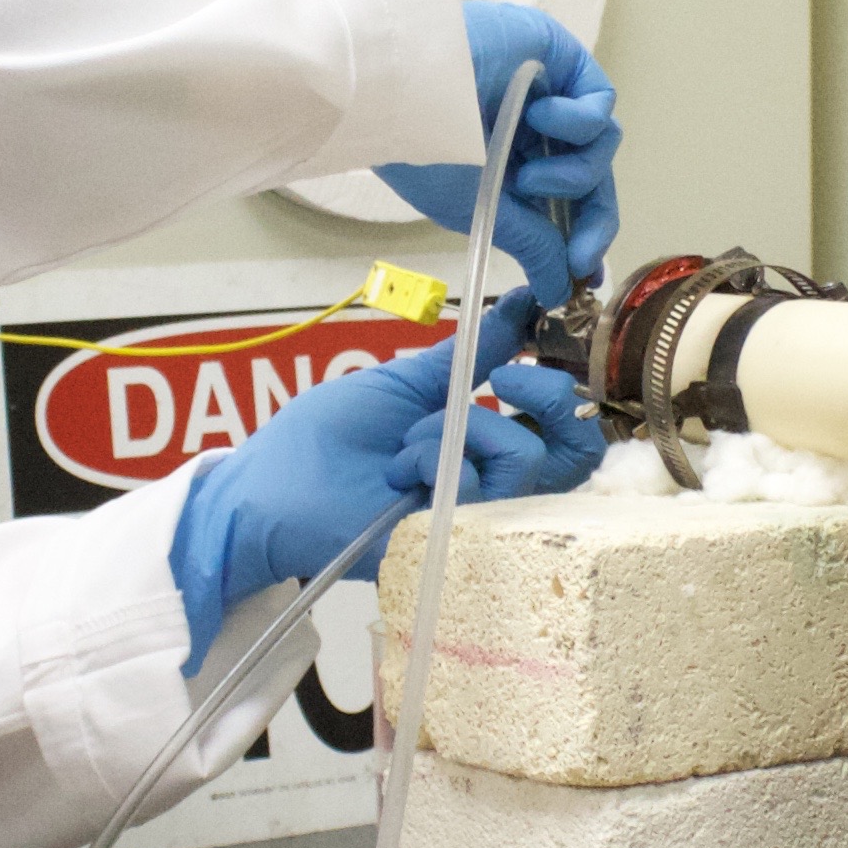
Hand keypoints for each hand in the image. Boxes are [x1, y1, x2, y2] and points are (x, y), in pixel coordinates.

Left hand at [168, 313, 605, 662]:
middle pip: (577, 451)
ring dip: (468, 433)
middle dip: (549, 397)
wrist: (270, 489)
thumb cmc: (324, 439)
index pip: (561, 421)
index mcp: (483, 441)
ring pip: (529, 462)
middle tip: (503, 380)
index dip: (562, 377)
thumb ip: (469, 355)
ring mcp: (477, 514)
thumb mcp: (404, 383)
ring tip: (411, 443)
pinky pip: (484, 491)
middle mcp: (491, 480)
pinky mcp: (457, 540)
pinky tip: (399, 473)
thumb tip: (520, 306)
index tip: (534, 334)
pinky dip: (438, 463)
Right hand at [377, 2, 617, 304]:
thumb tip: (557, 289)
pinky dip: (578, 123)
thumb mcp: (481, 211)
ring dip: (573, 175)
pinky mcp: (562, 59)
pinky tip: (537, 117)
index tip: (582, 275)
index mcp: (507, 163)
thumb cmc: (425, 150)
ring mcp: (549, 93)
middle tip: (578, 256)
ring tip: (527, 176)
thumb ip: (531, 243)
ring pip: (599, 147)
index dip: (582, 238)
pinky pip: (600, 104)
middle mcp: (531, 129)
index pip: (564, 203)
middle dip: (591, 223)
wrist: (404, 87)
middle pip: (591, 179)